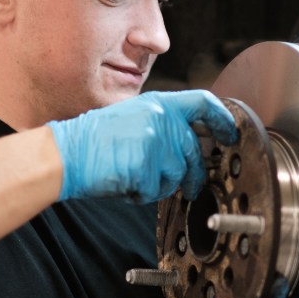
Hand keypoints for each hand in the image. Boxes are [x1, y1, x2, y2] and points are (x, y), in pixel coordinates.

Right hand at [46, 90, 236, 202]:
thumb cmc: (97, 138)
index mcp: (159, 104)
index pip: (203, 103)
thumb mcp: (134, 116)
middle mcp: (161, 120)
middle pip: (194, 152)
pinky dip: (142, 193)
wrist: (67, 152)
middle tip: (190, 186)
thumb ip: (164, 123)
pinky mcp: (146, 168)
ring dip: (160, 184)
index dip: (222, 118)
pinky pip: (155, 190)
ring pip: (177, 175)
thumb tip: (191, 141)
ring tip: (135, 177)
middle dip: (193, 175)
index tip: (231, 133)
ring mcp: (155, 144)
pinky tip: (124, 183)